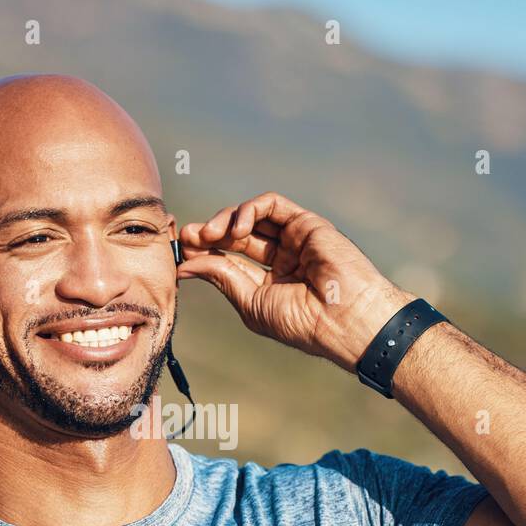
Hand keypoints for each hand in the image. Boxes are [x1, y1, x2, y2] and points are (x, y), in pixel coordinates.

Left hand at [178, 192, 415, 372]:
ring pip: (251, 216)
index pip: (229, 260)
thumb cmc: (302, 321)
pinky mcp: (305, 223)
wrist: (344, 318)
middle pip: (236, 236)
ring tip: (209, 235)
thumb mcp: (251, 302)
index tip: (182, 253)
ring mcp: (294, 239)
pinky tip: (237, 229)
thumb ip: (221, 277)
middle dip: (208, 234)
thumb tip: (186, 264)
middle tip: (188, 236)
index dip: (204, 253)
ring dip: (224, 221)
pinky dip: (249, 210)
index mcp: (269, 283)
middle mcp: (282, 259)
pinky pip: (271, 204)